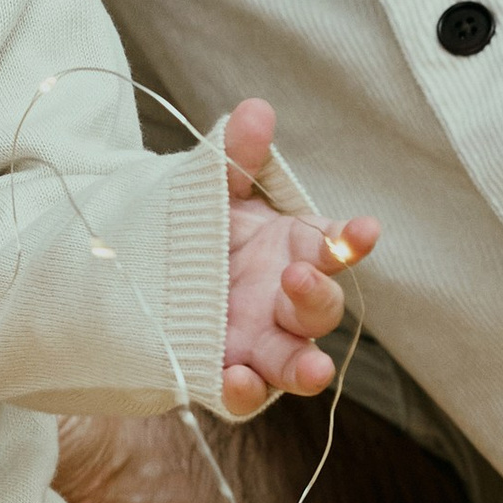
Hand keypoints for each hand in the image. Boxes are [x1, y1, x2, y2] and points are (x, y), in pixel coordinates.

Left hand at [217, 99, 376, 422]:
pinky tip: (237, 380)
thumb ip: (234, 156)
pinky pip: (244, 392)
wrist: (138, 273)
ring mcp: (260, 342)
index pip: (335, 245)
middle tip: (295, 277)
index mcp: (292, 250)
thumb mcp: (209, 190)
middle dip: (316, 296)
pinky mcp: (228, 373)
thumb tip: (255, 110)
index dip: (351, 239)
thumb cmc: (197, 230)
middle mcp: (284, 301)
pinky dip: (245, 390)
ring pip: (296, 360)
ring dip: (307, 365)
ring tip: (312, 368)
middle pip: (320, 309)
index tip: (364, 228)